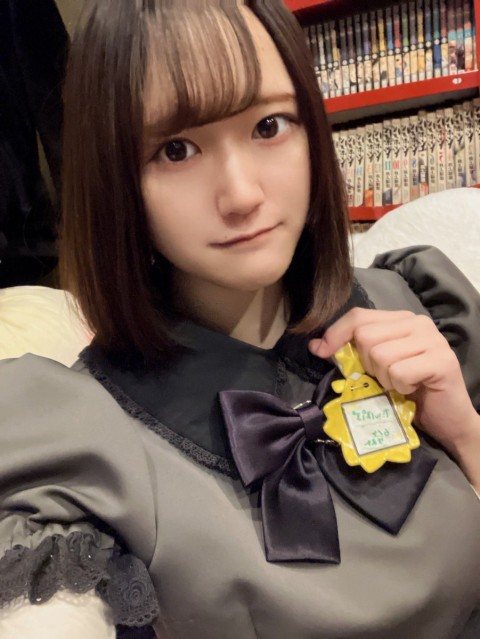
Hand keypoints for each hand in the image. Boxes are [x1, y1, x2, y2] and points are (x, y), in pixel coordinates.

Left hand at [309, 308, 479, 485]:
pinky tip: (413, 390)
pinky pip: (399, 372)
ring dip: (385, 379)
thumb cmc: (409, 393)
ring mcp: (432, 340)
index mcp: (401, 319)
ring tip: (401, 385)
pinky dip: (400, 387)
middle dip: (368, 365)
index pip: (358, 316)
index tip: (321, 351)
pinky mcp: (441, 361)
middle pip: (366, 337)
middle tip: (386, 378)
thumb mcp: (376, 368)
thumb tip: (315, 346)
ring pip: (380, 355)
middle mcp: (418, 323)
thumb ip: (352, 352)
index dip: (336, 334)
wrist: (447, 421)